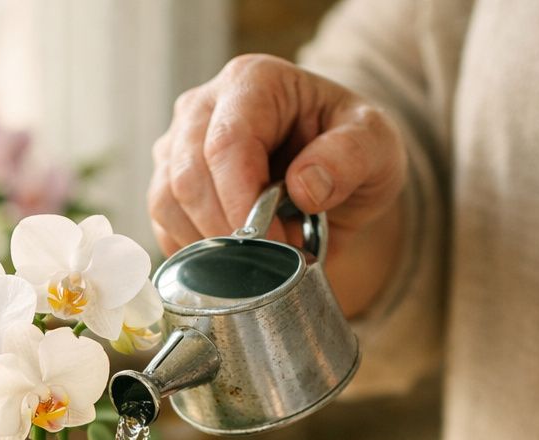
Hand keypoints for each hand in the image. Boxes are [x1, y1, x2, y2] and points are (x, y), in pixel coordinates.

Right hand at [148, 54, 407, 314]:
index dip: (244, 202)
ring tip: (259, 255)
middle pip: (188, 176)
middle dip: (229, 231)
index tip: (277, 244)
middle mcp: (202, 105)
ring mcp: (177, 143)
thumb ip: (351, 156)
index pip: (227, 144)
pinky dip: (196, 252)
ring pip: (166, 202)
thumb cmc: (351, 148)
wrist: (332, 168)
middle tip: (275, 258)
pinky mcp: (167, 181)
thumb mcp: (376, 145)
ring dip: (212, 245)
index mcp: (254, 81)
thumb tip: (304, 187)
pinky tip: (233, 256)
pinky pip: (162, 224)